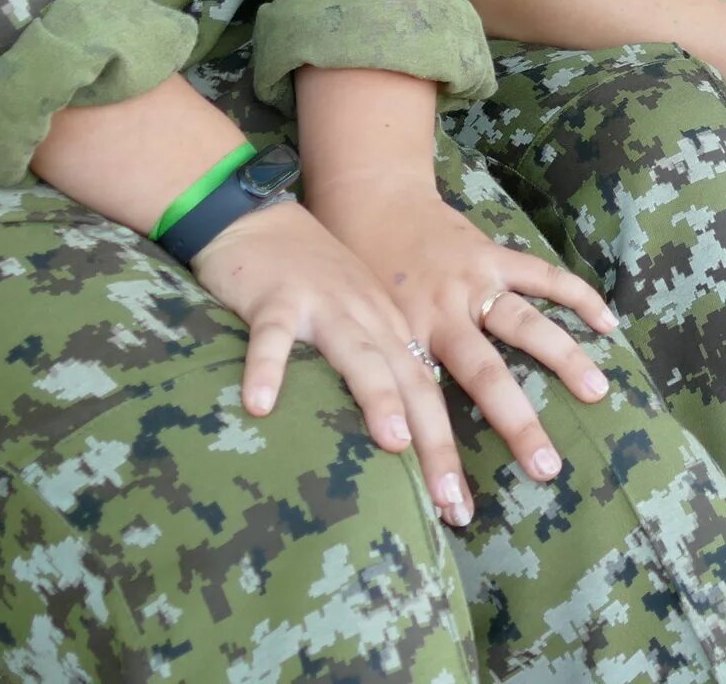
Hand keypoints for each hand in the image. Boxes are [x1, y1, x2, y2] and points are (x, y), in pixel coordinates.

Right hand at [191, 199, 496, 527]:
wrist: (263, 215)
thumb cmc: (317, 277)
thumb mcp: (364, 317)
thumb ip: (385, 365)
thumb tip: (408, 442)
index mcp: (398, 327)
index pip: (437, 394)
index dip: (454, 450)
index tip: (464, 509)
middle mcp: (375, 317)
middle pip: (416, 383)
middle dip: (439, 445)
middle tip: (456, 504)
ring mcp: (328, 303)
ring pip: (360, 354)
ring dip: (378, 397)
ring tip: (395, 444)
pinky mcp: (277, 296)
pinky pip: (272, 335)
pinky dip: (267, 366)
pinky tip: (261, 404)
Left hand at [304, 179, 622, 526]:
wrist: (363, 198)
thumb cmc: (350, 273)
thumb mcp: (352, 332)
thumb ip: (373, 378)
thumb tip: (379, 447)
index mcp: (402, 338)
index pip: (425, 411)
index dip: (439, 463)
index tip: (456, 511)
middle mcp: (441, 313)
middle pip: (486, 377)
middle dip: (517, 425)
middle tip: (548, 469)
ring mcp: (472, 282)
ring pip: (525, 325)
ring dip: (564, 359)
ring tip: (596, 393)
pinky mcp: (492, 254)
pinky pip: (542, 275)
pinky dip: (576, 297)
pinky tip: (608, 324)